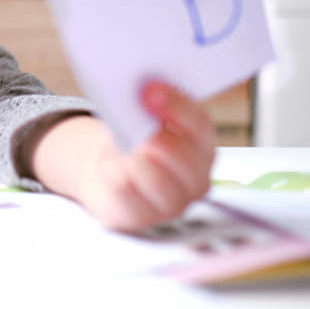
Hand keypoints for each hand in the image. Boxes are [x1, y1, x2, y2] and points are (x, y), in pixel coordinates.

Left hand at [74, 81, 216, 231]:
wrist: (110, 174)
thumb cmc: (132, 139)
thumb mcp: (142, 119)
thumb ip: (147, 107)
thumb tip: (139, 94)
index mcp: (202, 146)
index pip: (199, 126)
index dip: (176, 106)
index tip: (149, 90)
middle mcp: (195, 178)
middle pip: (182, 158)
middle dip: (155, 139)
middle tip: (132, 125)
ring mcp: (172, 204)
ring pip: (155, 179)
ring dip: (130, 156)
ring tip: (116, 143)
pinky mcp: (143, 217)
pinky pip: (126, 191)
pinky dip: (112, 170)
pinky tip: (107, 161)